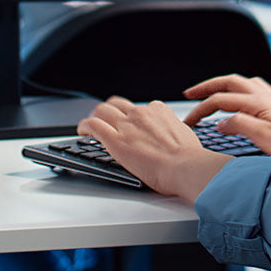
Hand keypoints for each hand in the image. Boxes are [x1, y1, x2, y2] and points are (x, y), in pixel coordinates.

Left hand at [77, 97, 231, 203]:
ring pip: (102, 110)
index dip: (130, 116)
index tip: (127, 124)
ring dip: (94, 116)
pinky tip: (82, 131)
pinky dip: (85, 125)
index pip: (139, 108)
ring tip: (89, 125)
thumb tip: (170, 135)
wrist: (185, 166)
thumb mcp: (183, 133)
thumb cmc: (188, 157)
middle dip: (108, 110)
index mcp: (158, 110)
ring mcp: (127, 125)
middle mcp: (141, 113)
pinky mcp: (115, 140)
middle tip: (103, 120)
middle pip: (116, 104)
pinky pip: (93, 126)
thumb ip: (171, 130)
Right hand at [183, 74, 270, 156]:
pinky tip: (243, 98)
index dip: (202, 108)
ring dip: (224, 85)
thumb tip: (222, 122)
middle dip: (207, 87)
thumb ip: (241, 125)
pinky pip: (255, 89)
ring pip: (242, 83)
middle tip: (190, 94)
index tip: (189, 121)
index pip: (221, 100)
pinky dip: (241, 90)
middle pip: (229, 82)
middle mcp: (265, 95)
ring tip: (212, 92)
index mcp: (258, 102)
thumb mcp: (266, 138)